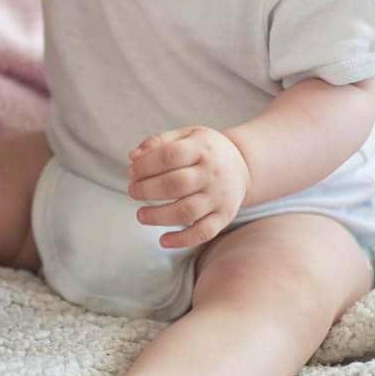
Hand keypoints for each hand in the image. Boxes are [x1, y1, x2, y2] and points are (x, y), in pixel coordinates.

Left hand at [126, 126, 250, 248]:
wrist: (243, 165)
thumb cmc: (205, 150)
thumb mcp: (186, 135)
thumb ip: (158, 142)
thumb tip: (133, 157)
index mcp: (202, 149)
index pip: (170, 156)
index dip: (146, 165)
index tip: (131, 172)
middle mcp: (212, 174)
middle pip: (176, 185)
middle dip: (147, 190)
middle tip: (132, 191)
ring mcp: (219, 197)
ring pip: (187, 211)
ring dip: (159, 216)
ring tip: (140, 215)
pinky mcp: (224, 216)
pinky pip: (204, 232)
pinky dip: (182, 240)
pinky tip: (162, 240)